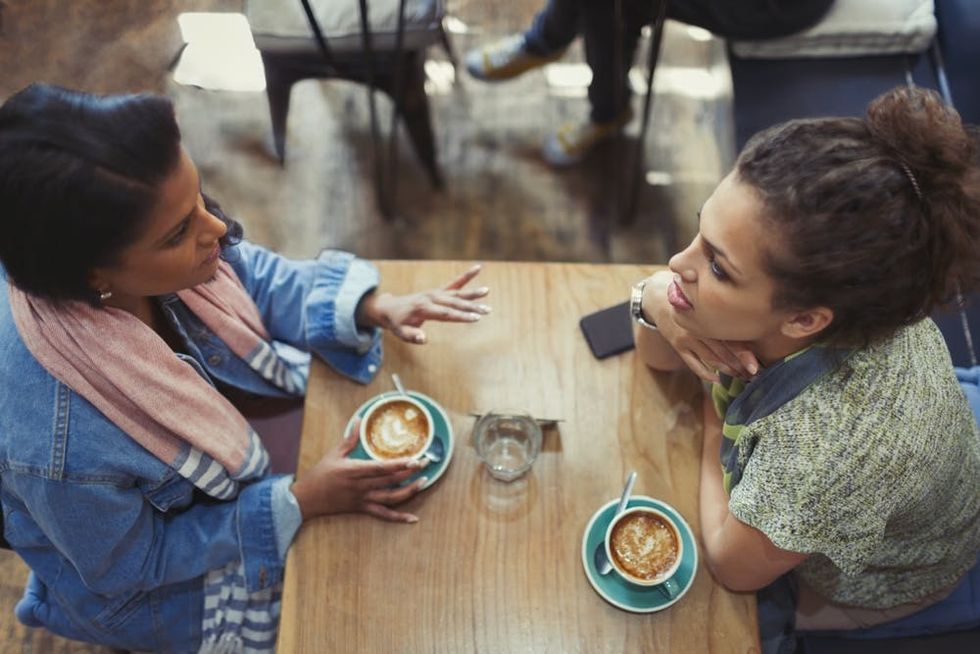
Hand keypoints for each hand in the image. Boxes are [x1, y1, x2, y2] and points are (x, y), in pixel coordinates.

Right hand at [290, 418, 429, 522]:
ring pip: (390, 498)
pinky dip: (399, 518)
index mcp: (354, 470)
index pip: (381, 467)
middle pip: (390, 480)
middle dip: (410, 472)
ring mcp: (363, 499)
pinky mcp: (362, 509)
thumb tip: (359, 419)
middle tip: (425, 463)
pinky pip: (383, 515)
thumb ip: (349, 438)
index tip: (414, 459)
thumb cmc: (320, 474)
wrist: (307, 499)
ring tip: (424, 482)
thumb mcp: (334, 453)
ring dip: (409, 491)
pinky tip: (413, 518)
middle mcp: (361, 486)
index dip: (399, 464)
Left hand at [357, 264, 490, 343]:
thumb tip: (424, 339)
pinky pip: (454, 283)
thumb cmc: (397, 323)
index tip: (475, 319)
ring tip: (487, 291)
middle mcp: (431, 298)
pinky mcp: (438, 291)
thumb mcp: (400, 332)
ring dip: (472, 293)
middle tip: (487, 310)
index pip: (446, 313)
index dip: (461, 316)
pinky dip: (466, 276)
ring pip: (457, 293)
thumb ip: (412, 336)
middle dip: (471, 307)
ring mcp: (435, 293)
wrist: (390, 307)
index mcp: (423, 308)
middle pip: (454, 303)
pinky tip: (478, 268)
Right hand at [643, 271, 758, 382]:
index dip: (745, 355)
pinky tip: (717, 379)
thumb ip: (726, 317)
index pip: (732, 338)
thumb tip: (753, 331)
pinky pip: (693, 364)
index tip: (755, 367)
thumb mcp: (708, 305)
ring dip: (727, 371)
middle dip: (740, 366)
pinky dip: (706, 374)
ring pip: (711, 359)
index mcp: (712, 316)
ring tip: (739, 377)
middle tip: (753, 376)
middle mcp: (700, 327)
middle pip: (724, 351)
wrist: (661, 300)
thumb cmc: (692, 303)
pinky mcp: (678, 346)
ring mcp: (688, 337)